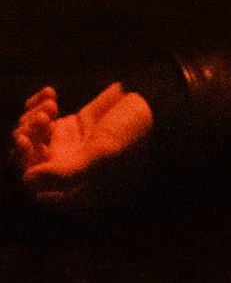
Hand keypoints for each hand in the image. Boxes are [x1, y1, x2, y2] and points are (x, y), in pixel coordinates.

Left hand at [14, 84, 153, 205]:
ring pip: (29, 139)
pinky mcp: (68, 129)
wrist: (154, 100)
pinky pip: (38, 120)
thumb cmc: (135, 132)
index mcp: (80, 189)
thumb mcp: (103, 153)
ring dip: (33, 117)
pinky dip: (37, 105)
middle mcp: (70, 174)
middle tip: (44, 116)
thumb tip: (27, 181)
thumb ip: (66, 173)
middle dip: (28, 135)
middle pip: (27, 160)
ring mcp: (67, 150)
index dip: (23, 162)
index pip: (36, 186)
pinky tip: (50, 93)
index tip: (24, 138)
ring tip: (52, 103)